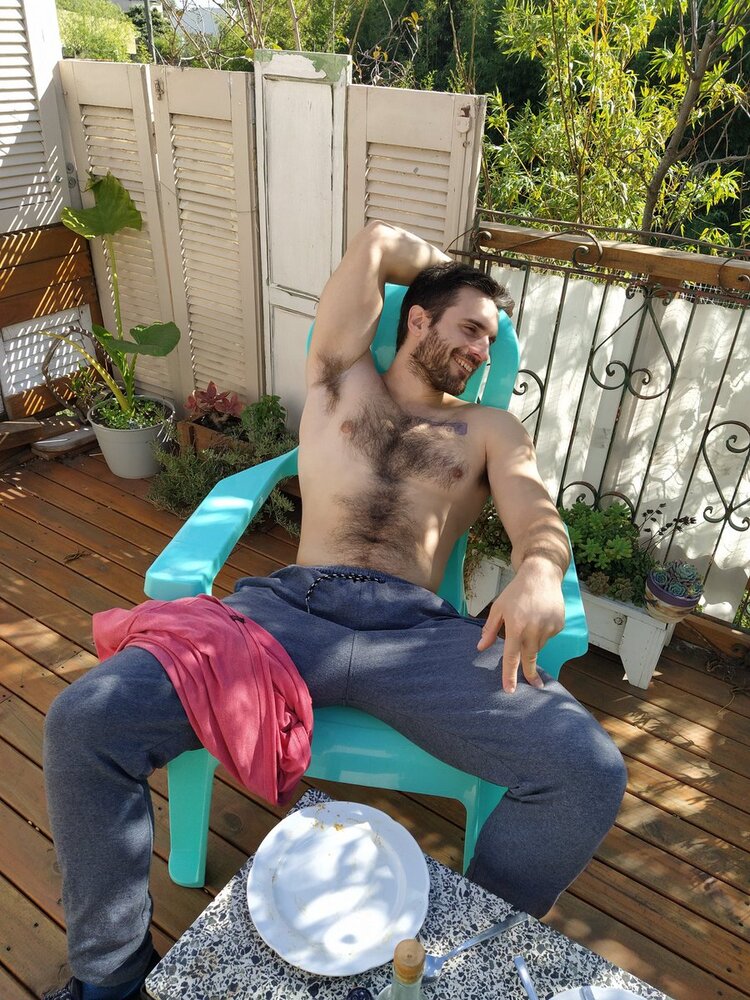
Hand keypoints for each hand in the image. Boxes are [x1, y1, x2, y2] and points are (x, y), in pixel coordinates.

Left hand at [476, 559, 564, 692]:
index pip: (512, 657)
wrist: (541, 575)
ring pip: (539, 646)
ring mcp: (549, 628)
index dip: (510, 675)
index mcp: (516, 626)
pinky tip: (540, 617)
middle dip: (531, 674)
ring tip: (530, 622)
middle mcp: (534, 629)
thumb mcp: (498, 608)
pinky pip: (549, 636)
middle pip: (530, 658)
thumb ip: (490, 629)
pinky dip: (543, 633)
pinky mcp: (559, 625)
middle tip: (535, 685)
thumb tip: (481, 647)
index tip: (510, 690)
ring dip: (533, 643)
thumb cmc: (516, 591)